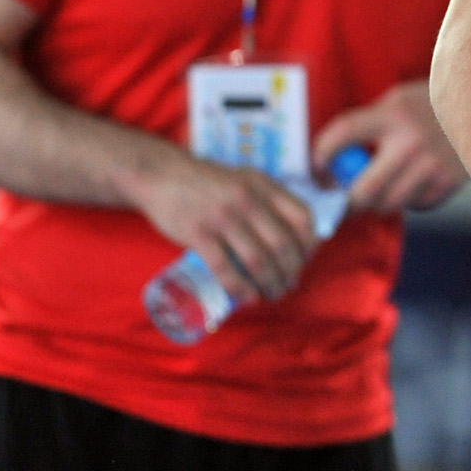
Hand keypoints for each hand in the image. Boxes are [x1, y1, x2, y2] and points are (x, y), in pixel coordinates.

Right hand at [132, 151, 315, 302]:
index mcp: (264, 185)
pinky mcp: (198, 233)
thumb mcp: (245, 179)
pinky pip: (225, 268)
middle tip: (288, 285)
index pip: (301, 217)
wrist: (162, 174)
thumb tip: (293, 234)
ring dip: (270, 283)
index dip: (308, 244)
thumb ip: (268, 199)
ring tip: (272, 294)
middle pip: (282, 244)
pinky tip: (248, 296)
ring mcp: (222, 216)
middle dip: (290, 271)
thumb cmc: (208, 181)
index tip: (305, 260)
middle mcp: (247, 199)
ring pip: (257, 259)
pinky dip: (241, 287)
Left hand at [313, 81, 467, 212]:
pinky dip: (406, 200)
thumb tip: (335, 162)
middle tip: (339, 196)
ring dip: (375, 201)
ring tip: (377, 187)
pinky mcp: (449, 183)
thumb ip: (370, 125)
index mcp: (395, 113)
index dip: (321, 154)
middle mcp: (413, 142)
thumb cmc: (432, 101)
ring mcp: (434, 166)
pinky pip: (414, 205)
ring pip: (388, 204)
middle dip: (346, 199)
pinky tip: (411, 181)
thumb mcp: (398, 100)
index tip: (315, 167)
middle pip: (364, 190)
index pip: (344, 134)